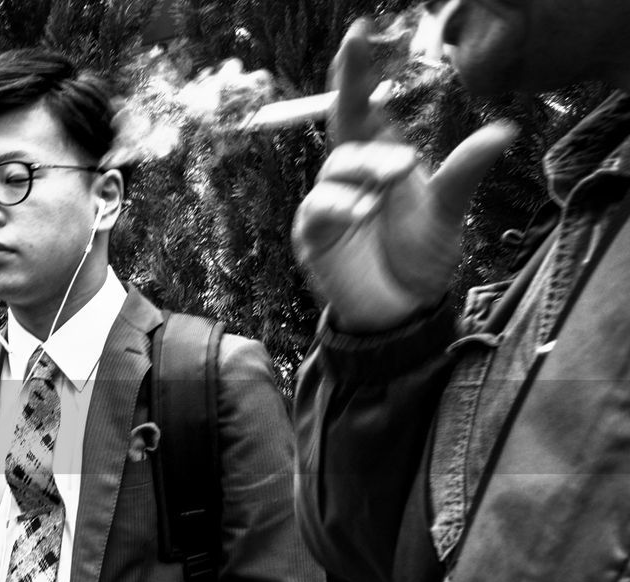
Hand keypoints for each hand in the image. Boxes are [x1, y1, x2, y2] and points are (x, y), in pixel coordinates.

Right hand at [292, 18, 517, 333]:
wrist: (401, 310)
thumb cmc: (420, 256)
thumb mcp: (448, 211)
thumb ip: (464, 170)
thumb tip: (506, 128)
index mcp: (379, 158)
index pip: (363, 105)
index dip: (357, 71)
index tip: (358, 32)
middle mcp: (350, 175)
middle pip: (342, 125)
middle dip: (352, 98)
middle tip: (392, 103)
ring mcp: (329, 203)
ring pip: (337, 168)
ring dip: (366, 168)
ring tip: (396, 177)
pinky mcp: (313, 235)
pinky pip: (317, 208)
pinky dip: (339, 204)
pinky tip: (362, 209)